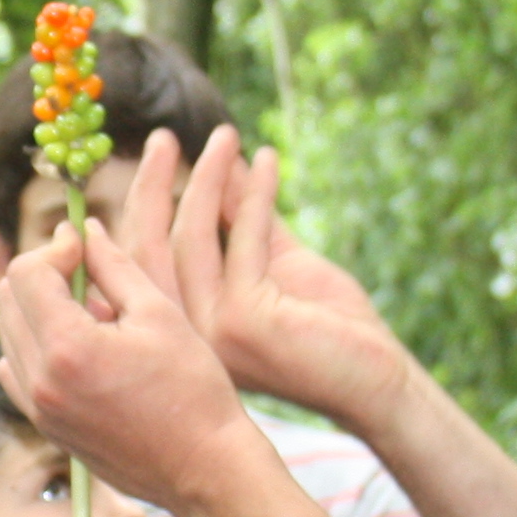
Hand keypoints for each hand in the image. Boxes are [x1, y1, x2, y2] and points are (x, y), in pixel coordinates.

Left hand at [0, 135, 258, 509]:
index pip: (27, 273)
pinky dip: (35, 347)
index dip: (54, 247)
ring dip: (38, 309)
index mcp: (68, 347)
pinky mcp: (46, 426)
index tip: (81, 242)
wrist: (205, 467)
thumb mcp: (159, 312)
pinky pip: (17, 371)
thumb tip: (85, 230)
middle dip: (42, 273)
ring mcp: (38, 408)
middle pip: (8, 299)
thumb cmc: (194, 389)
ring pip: (8, 334)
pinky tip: (79, 347)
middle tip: (84, 268)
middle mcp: (41, 380)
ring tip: (91, 311)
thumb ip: (114, 264)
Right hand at [170, 130, 417, 428]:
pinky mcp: (244, 319)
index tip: (155, 157)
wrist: (374, 380)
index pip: (144, 259)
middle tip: (163, 137)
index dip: (142, 204)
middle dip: (153, 185)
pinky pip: (245, 237)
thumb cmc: (328, 328)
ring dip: (209, 177)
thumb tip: (222, 163)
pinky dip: (257, 193)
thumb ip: (242, 220)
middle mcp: (185, 335)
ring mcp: (209, 331)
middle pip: (149, 247)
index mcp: (184, 327)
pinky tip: (270, 161)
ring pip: (191, 236)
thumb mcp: (276, 264)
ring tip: (225, 136)